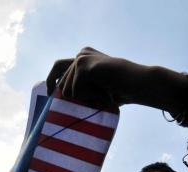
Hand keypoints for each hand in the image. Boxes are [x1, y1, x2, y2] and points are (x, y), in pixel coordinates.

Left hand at [46, 47, 187, 112]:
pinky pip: (76, 92)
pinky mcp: (84, 66)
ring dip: (85, 99)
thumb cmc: (120, 90)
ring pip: (68, 91)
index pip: (57, 67)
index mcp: (83, 58)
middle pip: (61, 84)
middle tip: (97, 100)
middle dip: (74, 99)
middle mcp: (81, 55)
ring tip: (103, 95)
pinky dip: (89, 97)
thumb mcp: (94, 90)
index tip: (49, 95)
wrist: (139, 84)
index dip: (50, 81)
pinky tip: (104, 92)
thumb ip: (79, 90)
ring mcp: (82, 59)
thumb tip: (57, 99)